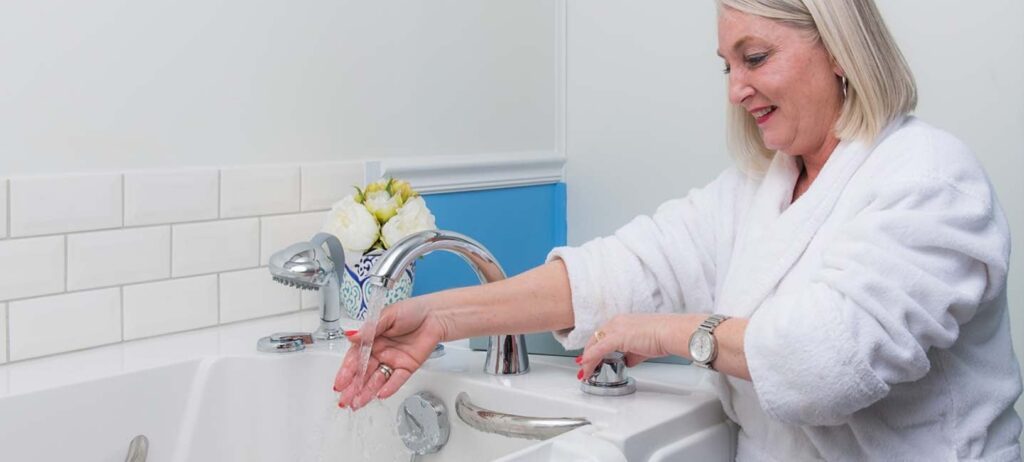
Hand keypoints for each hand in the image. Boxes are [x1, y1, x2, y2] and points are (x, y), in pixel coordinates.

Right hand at [333, 298, 447, 409]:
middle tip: (344, 400)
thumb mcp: (388, 315)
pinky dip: (389, 387)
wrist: (435, 315)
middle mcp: (380, 352)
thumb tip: (351, 336)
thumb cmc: (411, 310)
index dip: (346, 371)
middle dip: (353, 387)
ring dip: (367, 392)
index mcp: (371, 339)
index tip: (339, 383)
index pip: (355, 358)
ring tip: (358, 403)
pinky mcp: (406, 367)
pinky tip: (380, 394)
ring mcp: (392, 361)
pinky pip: (396, 380)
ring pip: (377, 379)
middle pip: (363, 373)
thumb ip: (370, 328)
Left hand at [577, 313, 691, 379]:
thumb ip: (632, 354)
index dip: (595, 349)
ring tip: (586, 373)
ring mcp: (616, 328)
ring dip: (588, 360)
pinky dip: (591, 360)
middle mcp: (616, 322)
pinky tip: (587, 368)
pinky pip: (598, 350)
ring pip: (594, 345)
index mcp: (621, 321)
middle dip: (588, 355)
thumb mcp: (642, 346)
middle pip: (595, 339)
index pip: (602, 335)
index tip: (591, 359)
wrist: (670, 333)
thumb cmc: (662, 337)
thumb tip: (627, 361)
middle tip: (585, 368)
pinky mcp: (617, 337)